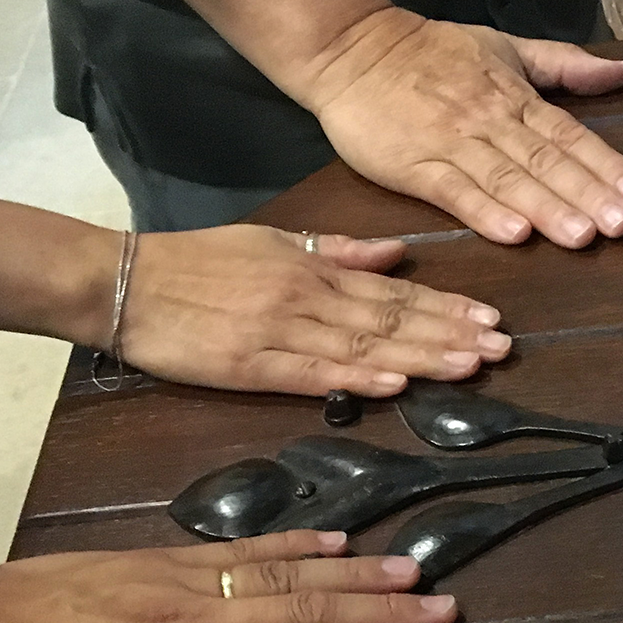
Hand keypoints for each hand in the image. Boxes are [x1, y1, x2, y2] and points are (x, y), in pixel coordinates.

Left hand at [0, 531, 457, 622]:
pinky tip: (331, 539)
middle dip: (374, 611)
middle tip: (443, 607)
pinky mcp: (147, 563)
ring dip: (349, 573)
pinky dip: (289, 544)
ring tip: (412, 568)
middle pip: (295, 617)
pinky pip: (233, 551)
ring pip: (275, 578)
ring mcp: (166, 587)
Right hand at [116, 226, 510, 396]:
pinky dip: (356, 376)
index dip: (446, 307)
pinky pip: (312, 372)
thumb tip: (397, 253)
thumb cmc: (195, 263)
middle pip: (391, 319)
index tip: (491, 320)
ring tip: (470, 365)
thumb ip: (336, 250)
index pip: (394, 292)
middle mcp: (306, 298)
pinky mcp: (248, 365)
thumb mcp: (272, 241)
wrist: (121, 282)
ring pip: (363, 344)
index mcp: (312, 269)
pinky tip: (394, 382)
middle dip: (450, 334)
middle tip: (501, 347)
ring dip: (421, 355)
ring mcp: (278, 332)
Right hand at [307, 9, 622, 248]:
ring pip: (507, 179)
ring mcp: (451, 145)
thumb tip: (620, 72)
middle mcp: (489, 121)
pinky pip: (455, 193)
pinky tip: (514, 233)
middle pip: (546, 161)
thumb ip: (563, 65)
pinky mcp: (414, 167)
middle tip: (620, 224)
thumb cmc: (429, 53)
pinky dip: (484, 212)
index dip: (603, 163)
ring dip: (547, 208)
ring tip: (581, 235)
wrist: (351, 49)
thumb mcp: (504, 46)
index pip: (568, 133)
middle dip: (586, 193)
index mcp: (514, 96)